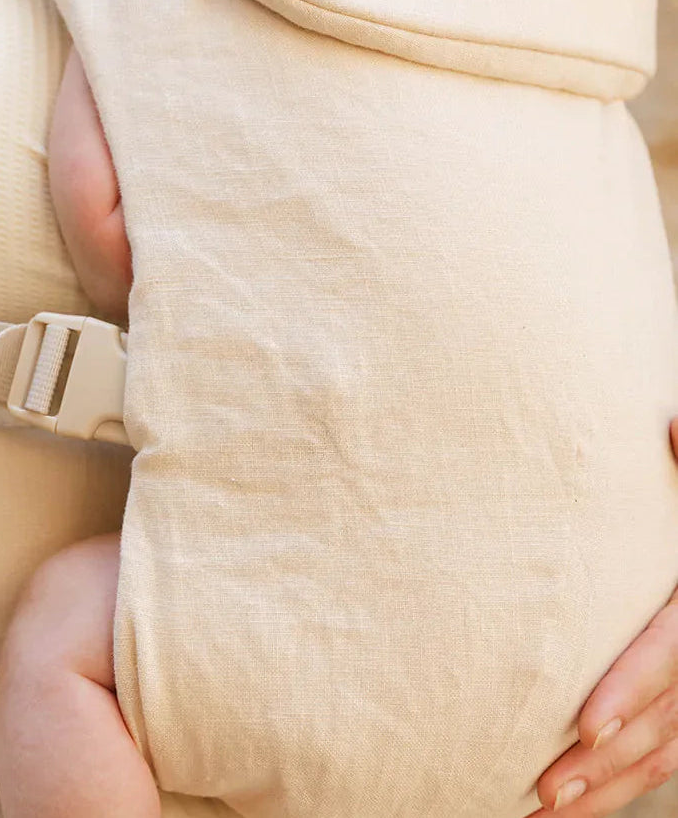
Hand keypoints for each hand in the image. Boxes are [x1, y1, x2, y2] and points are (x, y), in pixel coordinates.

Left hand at [529, 420, 677, 815]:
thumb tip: (668, 424)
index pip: (674, 651)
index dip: (631, 689)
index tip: (583, 727)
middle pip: (666, 719)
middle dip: (606, 760)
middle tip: (541, 787)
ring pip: (667, 752)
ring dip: (608, 790)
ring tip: (539, 811)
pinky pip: (669, 755)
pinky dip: (624, 785)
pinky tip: (574, 806)